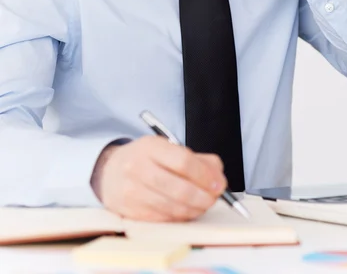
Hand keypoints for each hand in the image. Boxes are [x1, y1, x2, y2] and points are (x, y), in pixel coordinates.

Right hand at [90, 136, 226, 221]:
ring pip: (172, 207)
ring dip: (194, 210)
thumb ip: (197, 159)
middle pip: (179, 188)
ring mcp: (132, 192)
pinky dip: (180, 217)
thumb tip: (218, 177)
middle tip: (214, 197)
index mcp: (150, 147)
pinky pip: (163, 219)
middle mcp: (138, 168)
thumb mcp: (167, 148)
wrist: (109, 171)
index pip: (183, 161)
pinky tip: (187, 211)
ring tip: (203, 205)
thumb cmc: (145, 159)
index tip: (218, 183)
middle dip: (203, 197)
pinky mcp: (130, 212)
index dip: (204, 175)